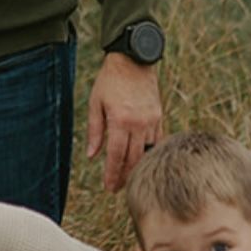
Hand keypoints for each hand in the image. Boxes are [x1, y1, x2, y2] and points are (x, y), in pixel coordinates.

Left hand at [86, 53, 163, 189]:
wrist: (133, 60)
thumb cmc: (110, 81)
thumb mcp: (96, 104)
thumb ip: (95, 131)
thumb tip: (92, 156)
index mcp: (120, 121)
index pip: (116, 155)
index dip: (112, 174)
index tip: (109, 188)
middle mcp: (138, 123)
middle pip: (133, 159)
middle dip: (125, 177)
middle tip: (118, 189)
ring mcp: (151, 120)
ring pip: (147, 152)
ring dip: (138, 167)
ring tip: (129, 179)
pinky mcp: (158, 117)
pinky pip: (156, 141)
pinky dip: (149, 153)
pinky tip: (142, 161)